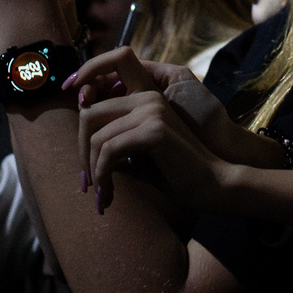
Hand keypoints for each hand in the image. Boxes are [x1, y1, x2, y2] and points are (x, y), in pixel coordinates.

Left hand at [77, 89, 234, 210]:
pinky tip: (109, 194)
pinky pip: (109, 150)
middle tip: (88, 186)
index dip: (79, 132)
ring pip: (96, 137)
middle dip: (82, 155)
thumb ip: (115, 147)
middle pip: (88, 116)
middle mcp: (147, 97)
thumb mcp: (140, 157)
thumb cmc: (177, 175)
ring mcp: (151, 110)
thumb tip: (85, 152)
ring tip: (102, 195)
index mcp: (144, 99)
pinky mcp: (154, 129)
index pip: (95, 103)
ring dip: (93, 171)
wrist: (214, 185)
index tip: (82, 171)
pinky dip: (103, 175)